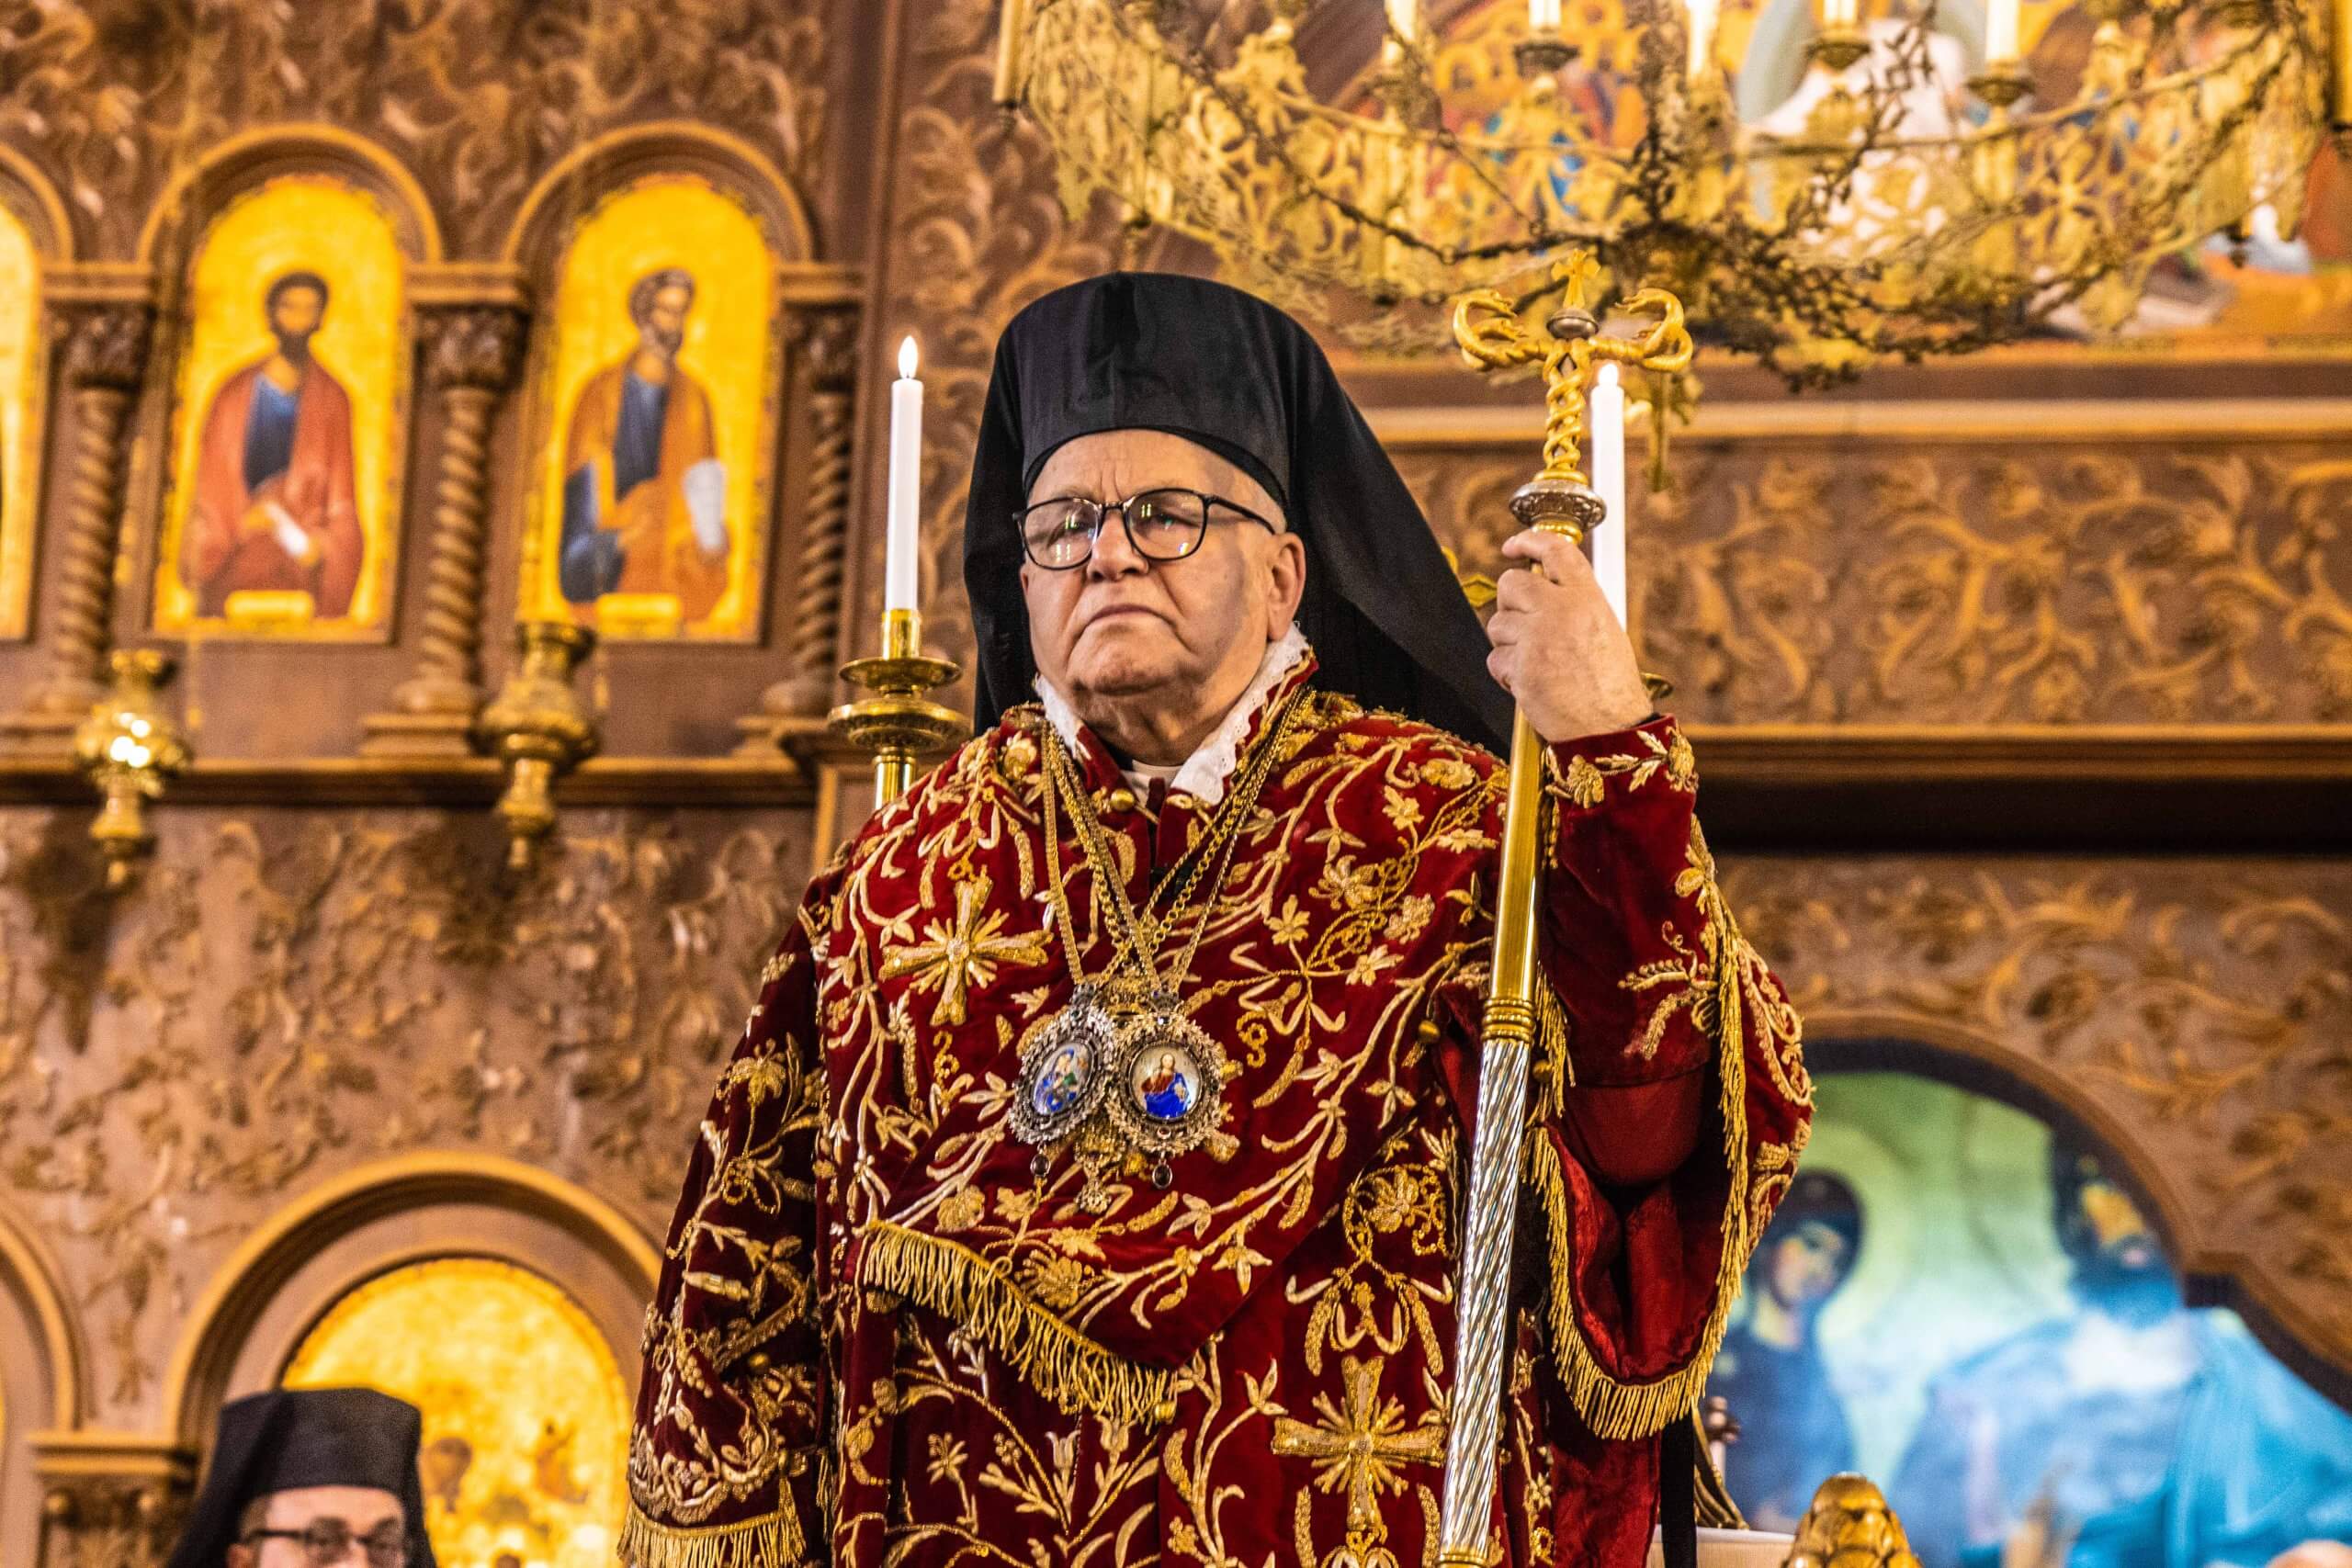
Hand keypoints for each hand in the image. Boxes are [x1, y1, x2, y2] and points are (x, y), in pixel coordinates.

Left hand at [1485, 528, 1651, 742]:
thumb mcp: (1604, 629)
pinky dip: (1505, 673)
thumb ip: (1574, 605)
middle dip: (1509, 604)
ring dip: (1508, 644)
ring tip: (1535, 664)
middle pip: (1511, 584)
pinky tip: (1529, 683)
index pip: (1555, 551)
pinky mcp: (1521, 667)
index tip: (1513, 546)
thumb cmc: (1610, 686)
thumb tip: (1542, 592)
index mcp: (1588, 598)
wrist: (1611, 728)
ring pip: (1497, 624)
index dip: (1529, 541)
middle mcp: (1561, 610)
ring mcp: (1538, 638)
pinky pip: (1495, 659)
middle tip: (1521, 625)